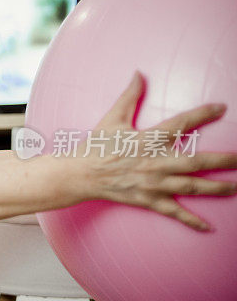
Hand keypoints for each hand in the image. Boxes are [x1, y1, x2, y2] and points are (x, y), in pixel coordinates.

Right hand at [74, 71, 236, 230]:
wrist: (79, 174)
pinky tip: (208, 227)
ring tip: (236, 187)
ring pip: (191, 186)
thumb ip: (129, 95)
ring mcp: (152, 183)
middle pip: (197, 161)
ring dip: (217, 188)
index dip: (203, 114)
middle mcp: (155, 162)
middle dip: (224, 161)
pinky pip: (173, 212)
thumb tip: (139, 73)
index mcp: (148, 139)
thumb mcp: (112, 118)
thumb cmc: (95, 145)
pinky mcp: (147, 200)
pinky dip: (191, 221)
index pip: (181, 123)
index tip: (222, 108)